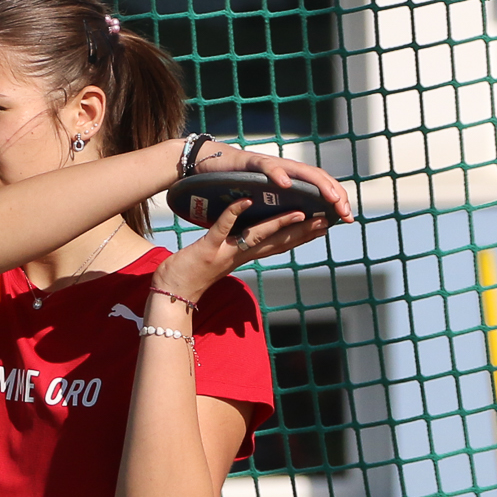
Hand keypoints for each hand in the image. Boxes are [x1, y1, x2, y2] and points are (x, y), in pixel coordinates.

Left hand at [156, 183, 341, 302]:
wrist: (169, 295)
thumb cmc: (191, 275)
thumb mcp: (220, 260)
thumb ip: (236, 247)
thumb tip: (248, 237)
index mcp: (245, 257)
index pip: (279, 245)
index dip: (302, 236)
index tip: (323, 225)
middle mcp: (240, 256)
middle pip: (277, 242)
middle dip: (303, 231)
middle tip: (327, 220)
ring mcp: (225, 253)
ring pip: (257, 236)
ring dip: (279, 224)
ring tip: (301, 212)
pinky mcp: (207, 249)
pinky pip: (222, 229)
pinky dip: (233, 215)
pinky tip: (245, 201)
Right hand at [187, 142, 355, 223]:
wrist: (216, 166)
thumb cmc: (242, 185)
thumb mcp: (269, 200)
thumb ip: (287, 207)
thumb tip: (312, 221)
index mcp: (293, 181)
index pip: (322, 188)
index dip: (338, 200)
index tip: (349, 218)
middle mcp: (287, 170)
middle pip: (318, 178)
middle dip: (334, 194)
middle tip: (344, 211)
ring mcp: (272, 164)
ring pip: (301, 171)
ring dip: (317, 184)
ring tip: (331, 197)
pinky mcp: (253, 162)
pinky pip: (267, 167)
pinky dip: (277, 174)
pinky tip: (286, 185)